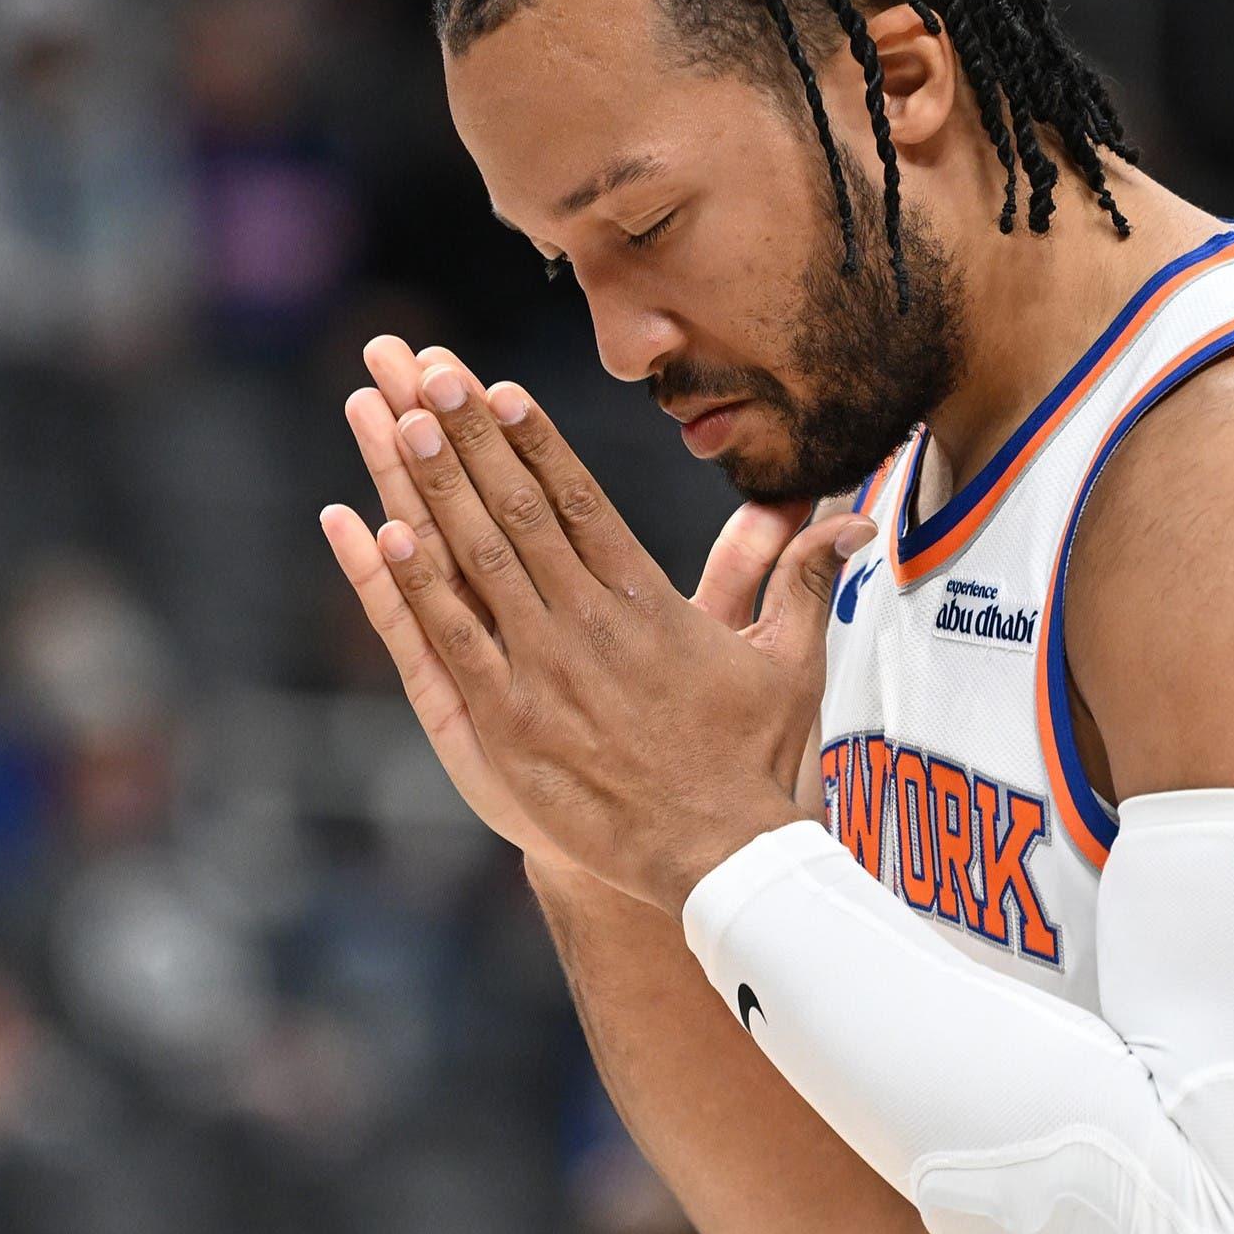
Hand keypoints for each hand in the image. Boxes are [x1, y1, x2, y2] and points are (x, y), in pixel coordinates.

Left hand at [320, 340, 863, 902]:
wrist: (717, 860)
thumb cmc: (754, 762)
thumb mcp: (790, 661)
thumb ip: (802, 577)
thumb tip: (855, 519)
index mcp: (647, 601)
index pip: (580, 500)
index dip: (533, 440)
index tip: (494, 387)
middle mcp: (587, 624)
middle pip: (517, 511)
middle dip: (466, 436)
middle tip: (425, 373)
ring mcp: (540, 673)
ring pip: (475, 560)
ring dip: (430, 486)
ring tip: (393, 422)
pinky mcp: (506, 724)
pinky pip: (449, 641)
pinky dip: (411, 586)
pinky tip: (378, 532)